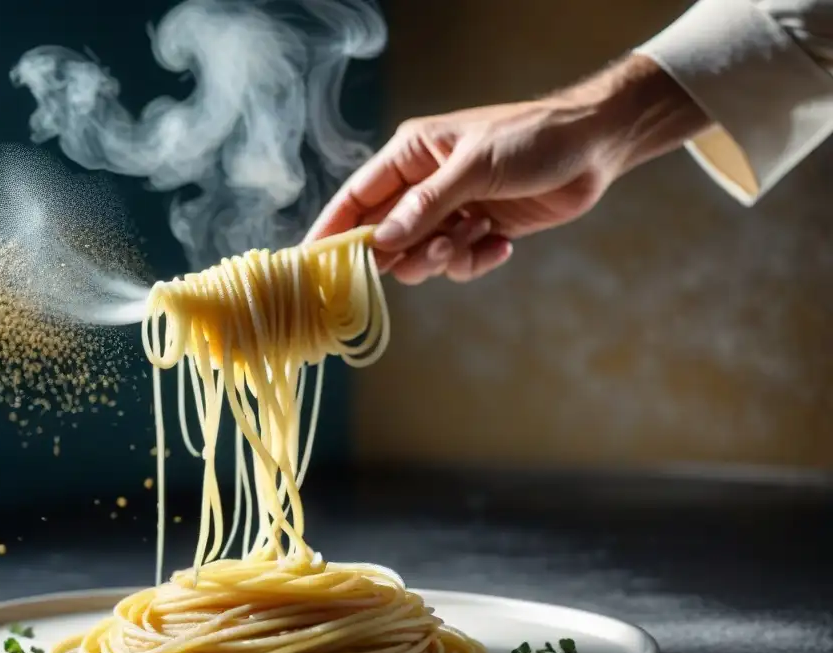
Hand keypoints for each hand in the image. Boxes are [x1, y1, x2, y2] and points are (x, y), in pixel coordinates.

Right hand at [306, 55, 707, 284]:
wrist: (594, 148)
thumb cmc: (532, 139)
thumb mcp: (476, 166)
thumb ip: (427, 205)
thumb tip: (382, 240)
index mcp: (410, 155)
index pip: (356, 197)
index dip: (331, 230)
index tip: (310, 264)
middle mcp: (423, 185)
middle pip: (385, 236)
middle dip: (405, 251)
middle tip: (435, 249)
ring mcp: (450, 211)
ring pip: (420, 256)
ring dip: (446, 256)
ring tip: (476, 235)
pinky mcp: (477, 231)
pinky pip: (458, 264)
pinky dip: (477, 260)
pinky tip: (502, 242)